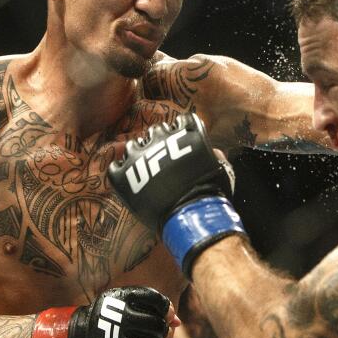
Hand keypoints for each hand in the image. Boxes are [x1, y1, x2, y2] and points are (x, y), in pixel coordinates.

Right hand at [31, 286, 175, 337]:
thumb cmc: (110, 318)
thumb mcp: (125, 302)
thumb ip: (153, 306)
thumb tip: (177, 321)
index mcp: (121, 301)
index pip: (158, 302)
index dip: (166, 309)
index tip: (163, 315)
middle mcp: (119, 323)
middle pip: (158, 327)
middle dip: (161, 330)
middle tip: (154, 333)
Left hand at [109, 113, 245, 276]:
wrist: (192, 216)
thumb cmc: (211, 194)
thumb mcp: (222, 169)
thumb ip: (215, 156)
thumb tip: (213, 152)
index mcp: (186, 133)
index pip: (182, 121)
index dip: (183, 133)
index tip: (183, 144)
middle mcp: (161, 137)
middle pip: (156, 131)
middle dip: (159, 142)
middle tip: (163, 160)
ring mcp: (139, 154)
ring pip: (133, 146)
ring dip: (138, 156)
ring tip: (144, 171)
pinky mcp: (124, 173)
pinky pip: (115, 167)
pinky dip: (122, 172)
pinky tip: (130, 180)